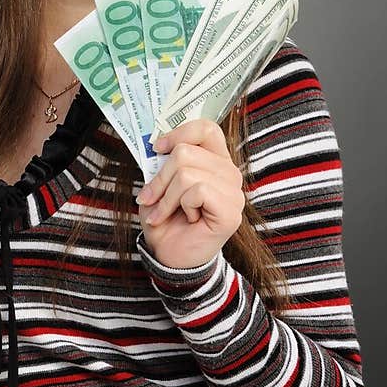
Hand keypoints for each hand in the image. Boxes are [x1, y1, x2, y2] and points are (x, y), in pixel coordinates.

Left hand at [136, 119, 245, 268]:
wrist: (171, 256)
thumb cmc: (167, 221)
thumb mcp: (159, 186)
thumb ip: (162, 163)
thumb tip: (156, 146)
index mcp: (215, 161)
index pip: (206, 129)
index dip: (179, 133)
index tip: (157, 148)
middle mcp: (229, 173)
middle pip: (186, 152)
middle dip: (160, 178)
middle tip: (152, 198)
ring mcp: (233, 192)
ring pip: (187, 172)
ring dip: (166, 197)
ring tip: (165, 212)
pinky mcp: (231, 211)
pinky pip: (197, 191)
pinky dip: (181, 205)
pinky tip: (187, 218)